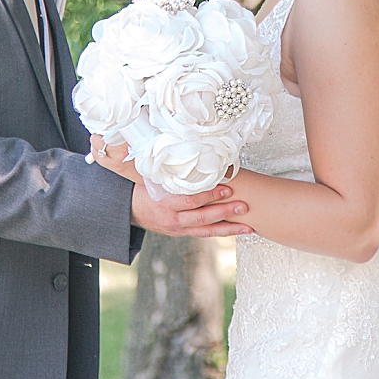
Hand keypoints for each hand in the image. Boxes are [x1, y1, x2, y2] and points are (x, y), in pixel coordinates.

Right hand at [90, 134, 252, 237]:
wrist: (130, 211)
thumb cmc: (145, 188)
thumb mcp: (154, 177)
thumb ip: (171, 169)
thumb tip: (186, 144)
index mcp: (165, 202)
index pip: (190, 199)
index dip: (209, 195)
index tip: (227, 187)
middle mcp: (172, 219)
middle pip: (202, 217)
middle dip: (224, 211)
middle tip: (243, 205)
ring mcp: (178, 228)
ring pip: (206, 230)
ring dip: (229, 228)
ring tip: (248, 226)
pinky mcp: (182, 233)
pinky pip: (204, 234)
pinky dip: (221, 232)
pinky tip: (237, 230)